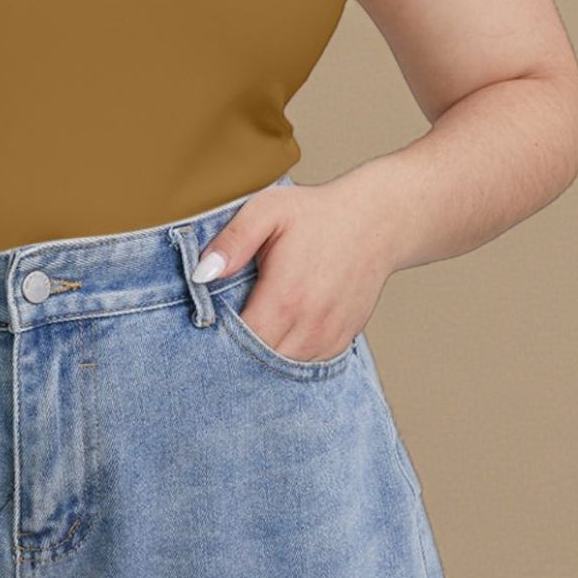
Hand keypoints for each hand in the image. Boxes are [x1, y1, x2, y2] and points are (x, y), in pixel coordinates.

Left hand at [192, 177, 390, 362]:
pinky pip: (305, 364)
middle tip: (221, 329)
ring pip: (282, 367)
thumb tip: (201, 274)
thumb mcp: (267, 210)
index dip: (217, 339)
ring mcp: (329, 337)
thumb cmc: (316, 214)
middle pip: (259, 362)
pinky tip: (277, 331)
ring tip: (249, 328)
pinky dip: (287, 355)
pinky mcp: (342, 341)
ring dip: (262, 355)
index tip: (205, 325)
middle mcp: (310, 325)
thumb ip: (231, 241)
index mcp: (285, 297)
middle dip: (236, 351)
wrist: (376, 223)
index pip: (239, 342)